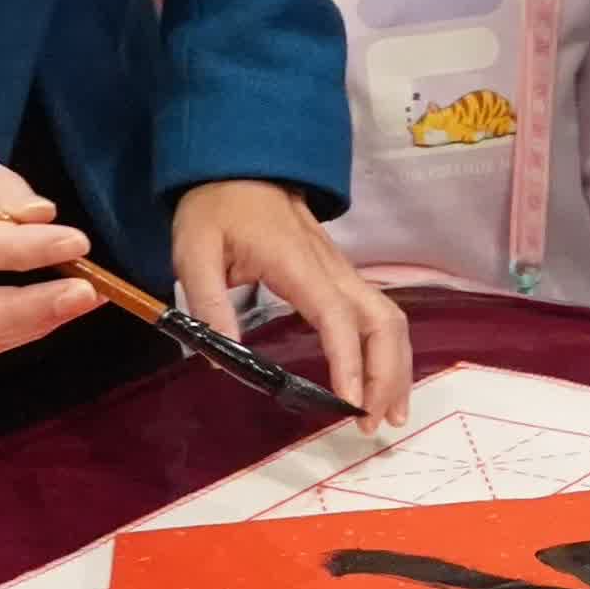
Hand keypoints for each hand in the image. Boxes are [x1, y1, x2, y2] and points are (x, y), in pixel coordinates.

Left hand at [173, 177, 414, 432]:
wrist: (238, 164)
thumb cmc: (215, 208)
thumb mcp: (193, 252)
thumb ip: (207, 303)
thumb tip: (220, 359)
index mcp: (296, 262)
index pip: (335, 315)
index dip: (348, 360)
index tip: (349, 402)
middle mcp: (332, 266)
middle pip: (382, 320)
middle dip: (387, 374)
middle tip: (372, 424)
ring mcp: (342, 269)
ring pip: (390, 318)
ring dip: (397, 366)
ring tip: (387, 413)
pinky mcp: (341, 275)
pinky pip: (379, 315)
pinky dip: (389, 352)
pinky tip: (380, 382)